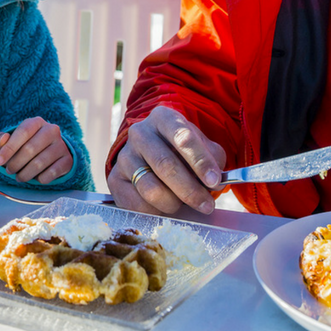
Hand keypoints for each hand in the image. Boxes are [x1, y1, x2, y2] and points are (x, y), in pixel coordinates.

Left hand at [0, 117, 73, 183]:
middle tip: (9, 171)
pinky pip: (51, 173)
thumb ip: (0, 140)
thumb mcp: (9, 142)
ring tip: (19, 177)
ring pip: (39, 163)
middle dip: (15, 163)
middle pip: (30, 149)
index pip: (22, 132)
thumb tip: (3, 139)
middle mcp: (52, 130)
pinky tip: (36, 177)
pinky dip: (40, 179)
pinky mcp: (68, 160)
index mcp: (36, 122)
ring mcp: (61, 145)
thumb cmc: (24, 147)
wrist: (49, 155)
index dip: (9, 148)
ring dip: (25, 174)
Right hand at [108, 106, 225, 215]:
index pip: (182, 138)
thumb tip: (215, 180)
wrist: (151, 154)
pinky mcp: (115, 179)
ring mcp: (124, 156)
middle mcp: (139, 133)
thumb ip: (212, 158)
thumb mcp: (201, 145)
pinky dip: (157, 212)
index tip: (214, 181)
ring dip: (174, 203)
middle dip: (190, 190)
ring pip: (151, 188)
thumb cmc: (181, 150)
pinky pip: (137, 204)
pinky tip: (167, 208)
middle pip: (166, 165)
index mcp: (163, 118)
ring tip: (186, 205)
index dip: (200, 161)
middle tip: (206, 205)